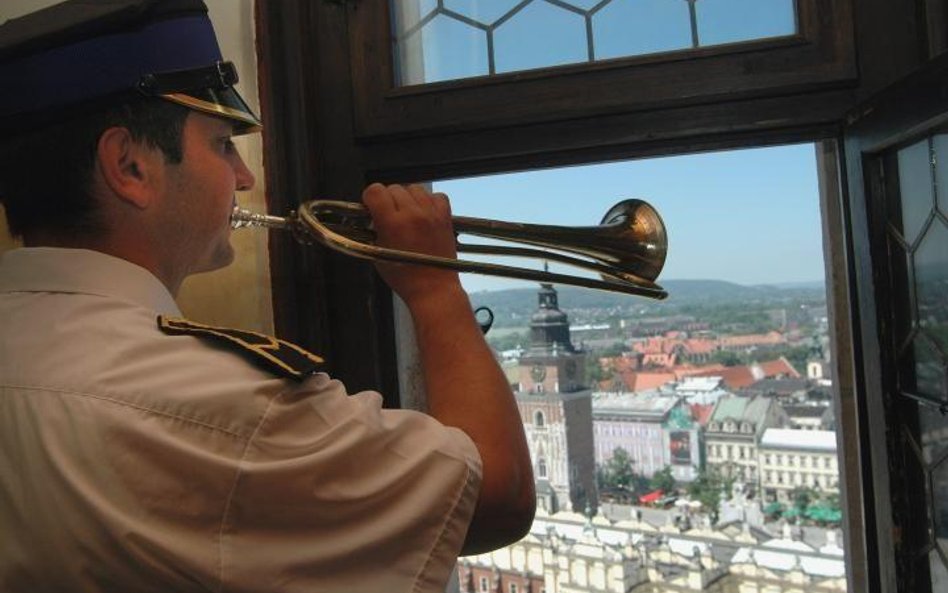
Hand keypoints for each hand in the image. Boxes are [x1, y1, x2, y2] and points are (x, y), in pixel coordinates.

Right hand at [361, 183, 461, 305]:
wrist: (433, 288)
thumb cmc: (404, 277)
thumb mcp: (377, 254)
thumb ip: (373, 231)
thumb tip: (372, 216)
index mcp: (392, 223)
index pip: (375, 191)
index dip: (369, 198)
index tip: (371, 207)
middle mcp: (412, 214)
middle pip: (394, 188)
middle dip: (387, 199)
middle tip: (388, 214)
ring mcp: (431, 213)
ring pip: (415, 188)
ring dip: (407, 197)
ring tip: (406, 213)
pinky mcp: (445, 217)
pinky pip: (436, 196)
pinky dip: (428, 201)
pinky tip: (424, 213)